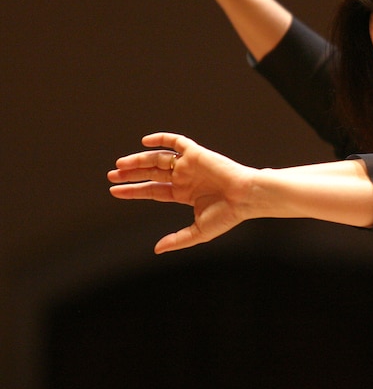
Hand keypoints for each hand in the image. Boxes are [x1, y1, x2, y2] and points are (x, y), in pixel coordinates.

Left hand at [108, 133, 255, 253]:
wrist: (245, 197)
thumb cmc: (227, 215)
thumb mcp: (198, 232)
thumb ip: (177, 239)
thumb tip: (156, 250)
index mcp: (184, 194)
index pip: (153, 191)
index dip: (133, 191)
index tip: (115, 191)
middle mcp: (184, 178)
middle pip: (151, 174)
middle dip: (131, 174)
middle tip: (111, 175)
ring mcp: (190, 165)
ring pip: (158, 159)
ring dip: (139, 160)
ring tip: (120, 164)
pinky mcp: (197, 153)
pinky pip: (177, 142)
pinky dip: (162, 139)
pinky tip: (145, 142)